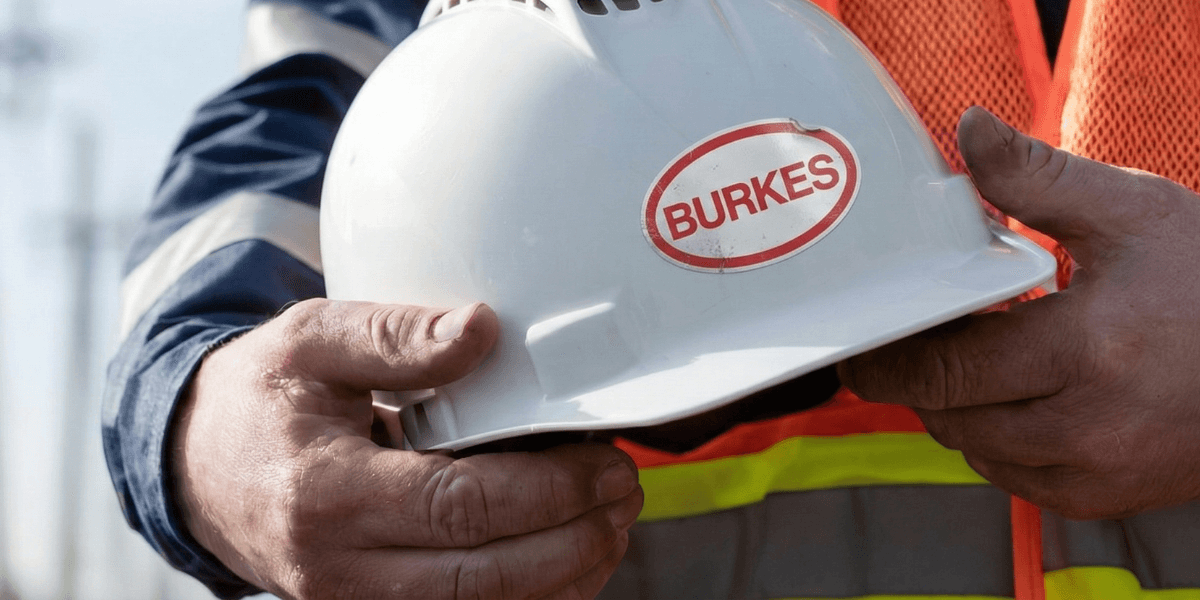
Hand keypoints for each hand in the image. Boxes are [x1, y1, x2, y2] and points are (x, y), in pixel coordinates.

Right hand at [172, 299, 641, 598]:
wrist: (199, 466)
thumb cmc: (259, 399)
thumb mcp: (310, 341)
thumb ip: (395, 337)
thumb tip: (482, 330)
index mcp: (324, 494)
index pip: (458, 509)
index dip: (546, 490)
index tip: (601, 460)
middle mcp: (338, 569)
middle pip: (482, 578)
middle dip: (574, 541)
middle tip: (624, 493)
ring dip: (563, 577)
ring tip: (612, 524)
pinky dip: (528, 596)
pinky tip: (568, 557)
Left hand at [838, 106, 1199, 519]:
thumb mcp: (1135, 213)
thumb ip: (1039, 178)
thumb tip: (968, 133)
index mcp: (1086, 351)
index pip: (945, 368)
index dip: (891, 358)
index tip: (864, 342)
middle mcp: (1087, 428)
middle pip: (949, 415)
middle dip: (920, 379)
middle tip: (913, 340)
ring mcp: (1098, 474)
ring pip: (975, 451)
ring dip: (956, 410)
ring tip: (972, 360)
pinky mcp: (1106, 500)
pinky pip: (1015, 478)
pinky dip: (997, 441)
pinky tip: (1015, 398)